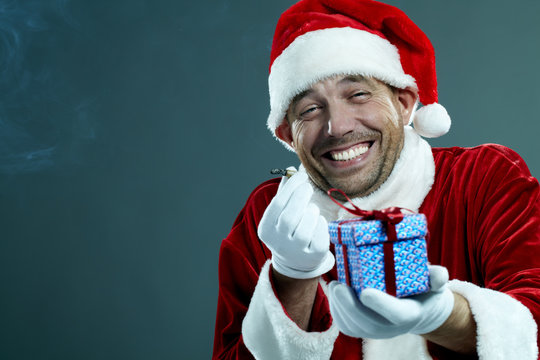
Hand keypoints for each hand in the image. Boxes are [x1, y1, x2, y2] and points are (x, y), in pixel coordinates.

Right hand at [257, 170, 334, 278]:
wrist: (296, 261)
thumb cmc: (288, 229)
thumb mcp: (280, 214)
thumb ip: (285, 193)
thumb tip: (291, 169)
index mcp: (266, 230)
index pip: (277, 204)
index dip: (291, 187)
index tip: (301, 175)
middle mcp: (278, 243)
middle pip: (290, 217)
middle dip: (301, 197)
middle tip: (308, 186)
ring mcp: (296, 251)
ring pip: (306, 226)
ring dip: (311, 211)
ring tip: (311, 209)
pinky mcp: (313, 255)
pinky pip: (320, 234)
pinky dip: (320, 223)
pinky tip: (317, 222)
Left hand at [328, 265, 453, 338]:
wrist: (416, 307)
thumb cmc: (423, 289)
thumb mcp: (433, 281)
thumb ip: (436, 277)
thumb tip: (437, 274)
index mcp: (410, 313)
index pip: (397, 314)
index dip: (381, 304)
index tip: (365, 291)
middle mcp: (393, 328)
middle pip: (369, 324)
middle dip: (350, 306)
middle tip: (338, 286)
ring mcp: (376, 331)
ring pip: (354, 326)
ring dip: (339, 307)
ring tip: (334, 286)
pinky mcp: (363, 330)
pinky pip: (346, 325)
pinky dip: (336, 310)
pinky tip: (334, 293)